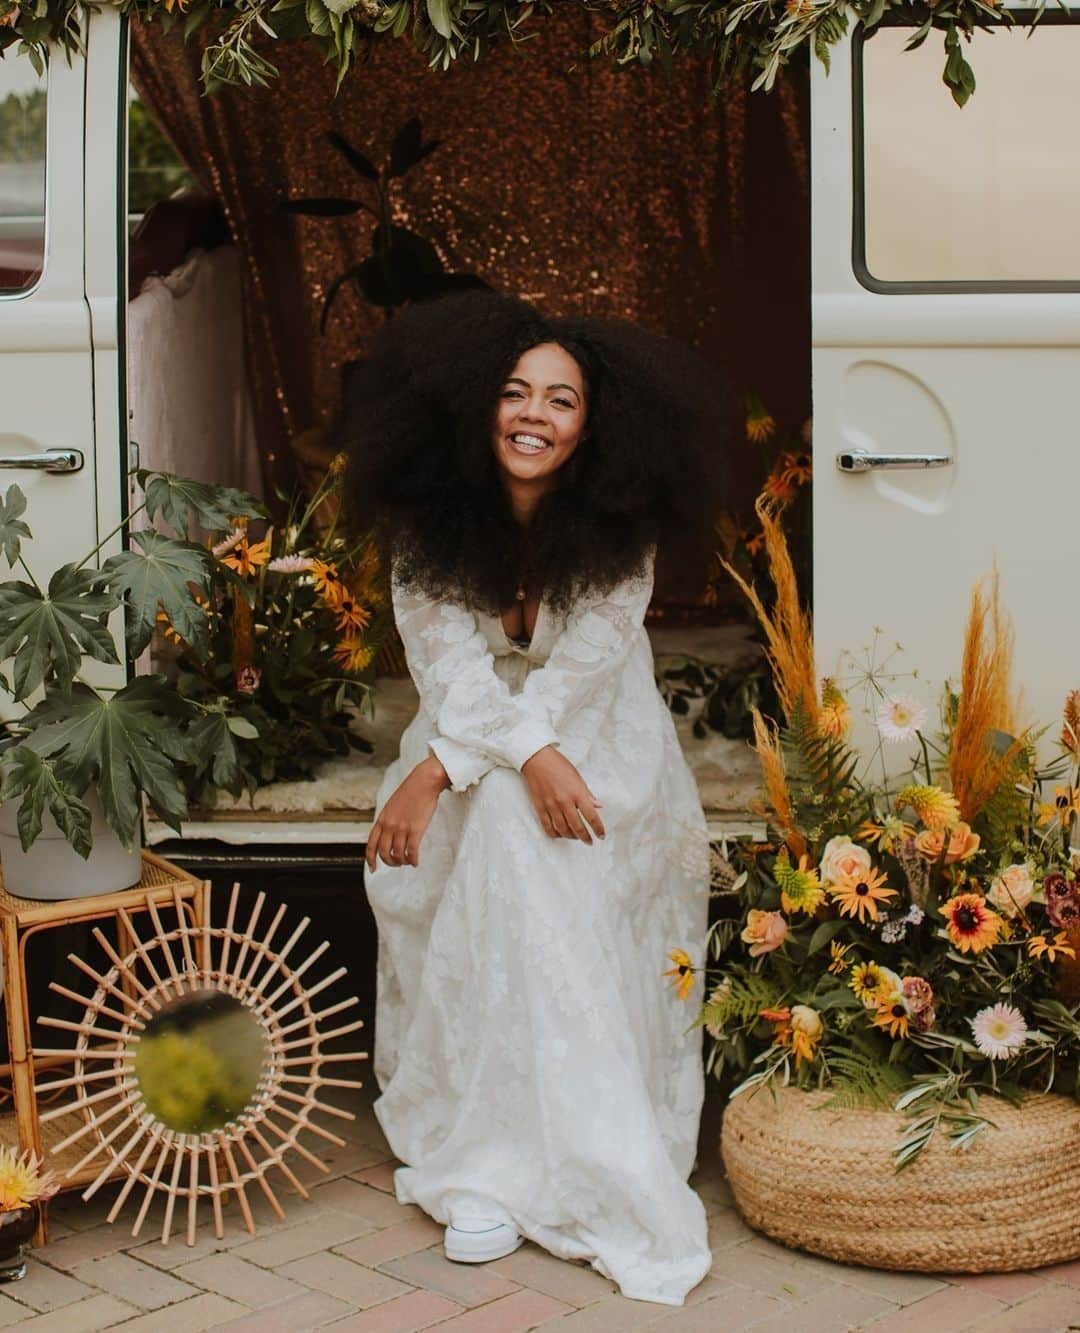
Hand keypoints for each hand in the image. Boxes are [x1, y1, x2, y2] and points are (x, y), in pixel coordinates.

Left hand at [366, 755, 449, 871]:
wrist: (423, 782)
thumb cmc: (410, 792)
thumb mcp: (391, 806)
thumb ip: (388, 820)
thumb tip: (389, 835)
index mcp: (382, 819)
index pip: (371, 844)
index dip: (371, 859)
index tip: (373, 868)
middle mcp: (389, 825)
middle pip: (384, 853)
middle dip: (390, 862)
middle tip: (396, 863)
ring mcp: (401, 828)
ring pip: (398, 854)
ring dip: (402, 862)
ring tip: (408, 861)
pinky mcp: (415, 830)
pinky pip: (411, 852)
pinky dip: (413, 860)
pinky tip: (416, 862)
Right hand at [521, 746, 604, 843]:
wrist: (537, 759)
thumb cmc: (559, 765)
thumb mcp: (578, 777)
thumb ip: (587, 794)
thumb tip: (598, 805)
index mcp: (577, 793)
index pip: (591, 816)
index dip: (598, 828)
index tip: (601, 836)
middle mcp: (565, 801)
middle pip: (578, 827)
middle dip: (585, 837)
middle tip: (589, 841)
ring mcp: (551, 805)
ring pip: (563, 829)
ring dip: (571, 836)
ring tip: (576, 837)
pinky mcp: (540, 807)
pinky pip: (548, 826)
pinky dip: (555, 834)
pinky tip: (560, 835)